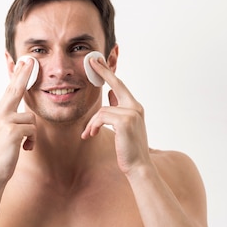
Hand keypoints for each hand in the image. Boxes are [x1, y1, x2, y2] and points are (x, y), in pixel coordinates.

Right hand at [0, 58, 36, 183]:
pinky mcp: (12, 131)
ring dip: (31, 134)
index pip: (9, 90)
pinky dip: (31, 141)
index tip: (22, 61)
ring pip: (31, 119)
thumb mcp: (5, 136)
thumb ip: (11, 122)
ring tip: (22, 146)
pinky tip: (24, 149)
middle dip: (23, 74)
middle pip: (15, 89)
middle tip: (30, 59)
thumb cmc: (0, 158)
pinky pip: (32, 130)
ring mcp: (4, 121)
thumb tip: (25, 116)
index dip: (16, 75)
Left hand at [81, 57, 150, 174]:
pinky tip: (90, 135)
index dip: (108, 73)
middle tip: (91, 61)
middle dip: (102, 71)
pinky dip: (93, 126)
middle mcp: (136, 107)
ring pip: (102, 110)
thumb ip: (117, 109)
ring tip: (88, 133)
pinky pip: (101, 117)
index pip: (120, 85)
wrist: (138, 166)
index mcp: (135, 107)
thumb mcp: (123, 126)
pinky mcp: (125, 121)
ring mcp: (132, 113)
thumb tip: (110, 93)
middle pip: (116, 84)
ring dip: (92, 123)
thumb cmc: (129, 148)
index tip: (98, 62)